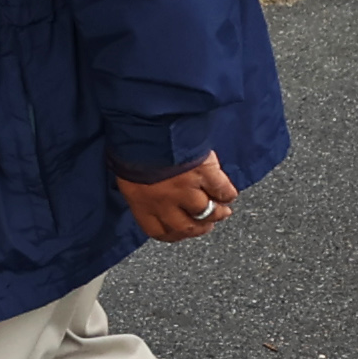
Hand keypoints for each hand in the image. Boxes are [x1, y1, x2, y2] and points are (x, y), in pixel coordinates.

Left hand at [116, 151, 238, 242]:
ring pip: (207, 212)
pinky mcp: (204, 174)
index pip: (159, 231)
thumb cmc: (132, 143)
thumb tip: (150, 192)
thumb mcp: (128, 171)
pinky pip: (222, 191)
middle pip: (187, 227)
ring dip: (217, 214)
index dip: (174, 234)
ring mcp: (187, 189)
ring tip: (223, 211)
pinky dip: (227, 194)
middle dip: (199, 229)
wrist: (147, 124)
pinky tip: (229, 195)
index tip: (182, 232)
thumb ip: (141, 187)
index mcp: (142, 202)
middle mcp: (165, 202)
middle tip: (206, 226)